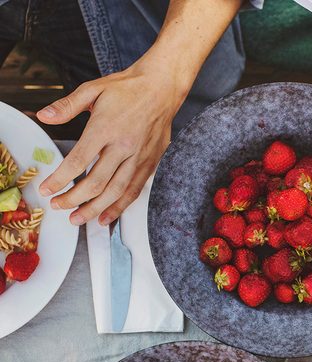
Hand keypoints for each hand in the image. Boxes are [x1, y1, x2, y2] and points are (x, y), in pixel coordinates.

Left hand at [36, 58, 187, 225]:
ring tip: (78, 219)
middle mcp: (123, 147)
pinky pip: (133, 191)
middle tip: (58, 206)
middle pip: (96, 182)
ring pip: (115, 192)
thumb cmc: (127, 89)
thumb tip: (44, 116)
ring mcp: (138, 158)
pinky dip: (119, 207)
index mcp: (105, 128)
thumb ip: (67, 105)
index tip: (47, 189)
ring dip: (95, 208)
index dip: (60, 179)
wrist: (161, 89)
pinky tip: (106, 217)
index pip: (78, 161)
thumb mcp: (92, 89)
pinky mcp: (150, 164)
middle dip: (74, 199)